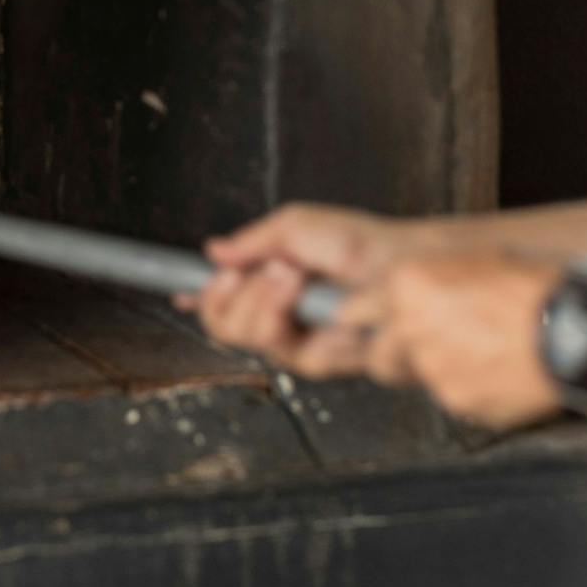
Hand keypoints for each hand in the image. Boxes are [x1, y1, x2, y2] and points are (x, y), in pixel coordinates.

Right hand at [179, 203, 431, 377]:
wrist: (403, 266)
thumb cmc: (363, 243)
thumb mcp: (299, 225)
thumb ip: (254, 240)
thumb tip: (214, 250)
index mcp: (274, 284)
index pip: (225, 299)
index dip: (201, 298)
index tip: (183, 292)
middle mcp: (283, 315)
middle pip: (223, 326)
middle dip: (230, 295)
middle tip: (256, 269)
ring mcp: (300, 340)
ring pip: (247, 338)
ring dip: (261, 301)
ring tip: (289, 274)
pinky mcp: (321, 361)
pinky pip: (285, 352)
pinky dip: (289, 316)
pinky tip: (304, 294)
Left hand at [338, 251, 562, 428]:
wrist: (573, 329)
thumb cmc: (532, 285)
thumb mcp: (472, 262)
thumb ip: (426, 284)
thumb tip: (403, 299)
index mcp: (408, 283)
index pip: (354, 310)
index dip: (361, 322)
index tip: (358, 328)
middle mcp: (410, 325)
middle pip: (378, 355)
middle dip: (395, 355)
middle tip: (427, 348)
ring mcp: (433, 368)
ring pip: (419, 378)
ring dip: (438, 371)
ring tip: (480, 354)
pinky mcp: (459, 401)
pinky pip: (454, 398)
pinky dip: (471, 389)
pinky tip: (500, 372)